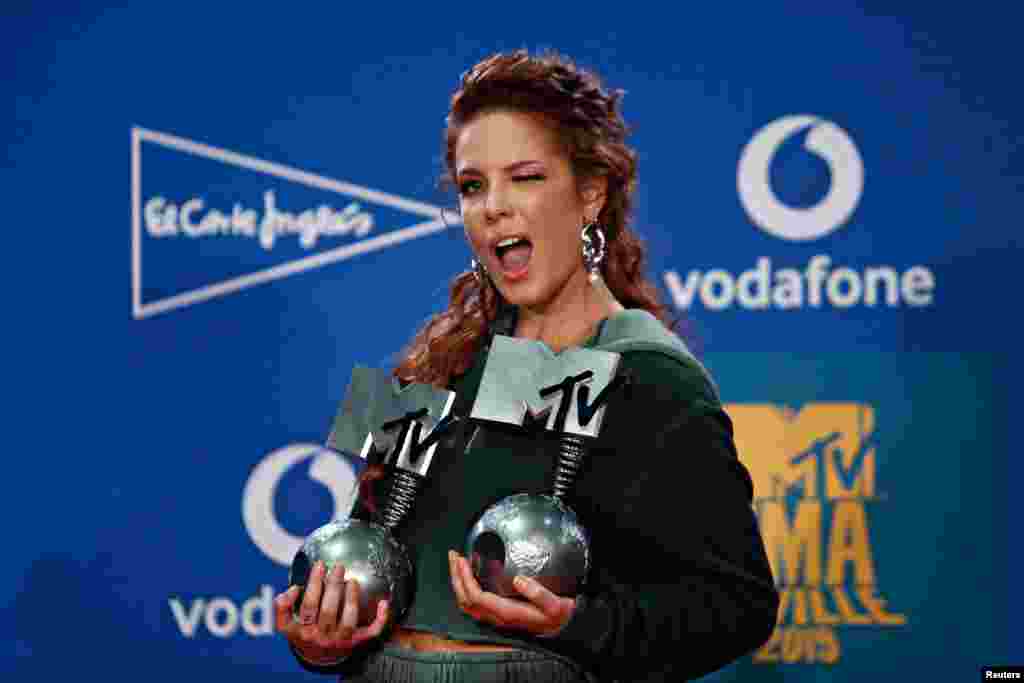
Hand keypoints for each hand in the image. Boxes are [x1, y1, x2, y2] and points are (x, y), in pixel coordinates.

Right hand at [275, 560, 388, 664]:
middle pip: (328, 611)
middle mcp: (322, 637)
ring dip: (351, 599)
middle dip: (334, 586)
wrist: (317, 657)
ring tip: (352, 581)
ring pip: (349, 620)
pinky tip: (383, 603)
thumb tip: (293, 589)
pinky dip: (380, 619)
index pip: (308, 606)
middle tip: (339, 567)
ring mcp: (340, 640)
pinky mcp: (356, 642)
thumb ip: (282, 607)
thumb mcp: (286, 624)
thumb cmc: (303, 632)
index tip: (320, 564)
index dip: (313, 584)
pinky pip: (371, 632)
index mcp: (303, 631)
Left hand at [448, 550, 575, 636]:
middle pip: (465, 601)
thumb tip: (519, 580)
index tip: (463, 559)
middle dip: (456, 578)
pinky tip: (469, 576)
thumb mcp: (555, 606)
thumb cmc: (559, 615)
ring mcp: (496, 618)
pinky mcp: (498, 614)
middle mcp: (497, 618)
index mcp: (507, 613)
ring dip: (458, 583)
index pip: (476, 597)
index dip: (465, 578)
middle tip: (454, 556)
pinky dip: (466, 589)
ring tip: (457, 564)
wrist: (563, 627)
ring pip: (467, 605)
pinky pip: (474, 605)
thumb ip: (539, 594)